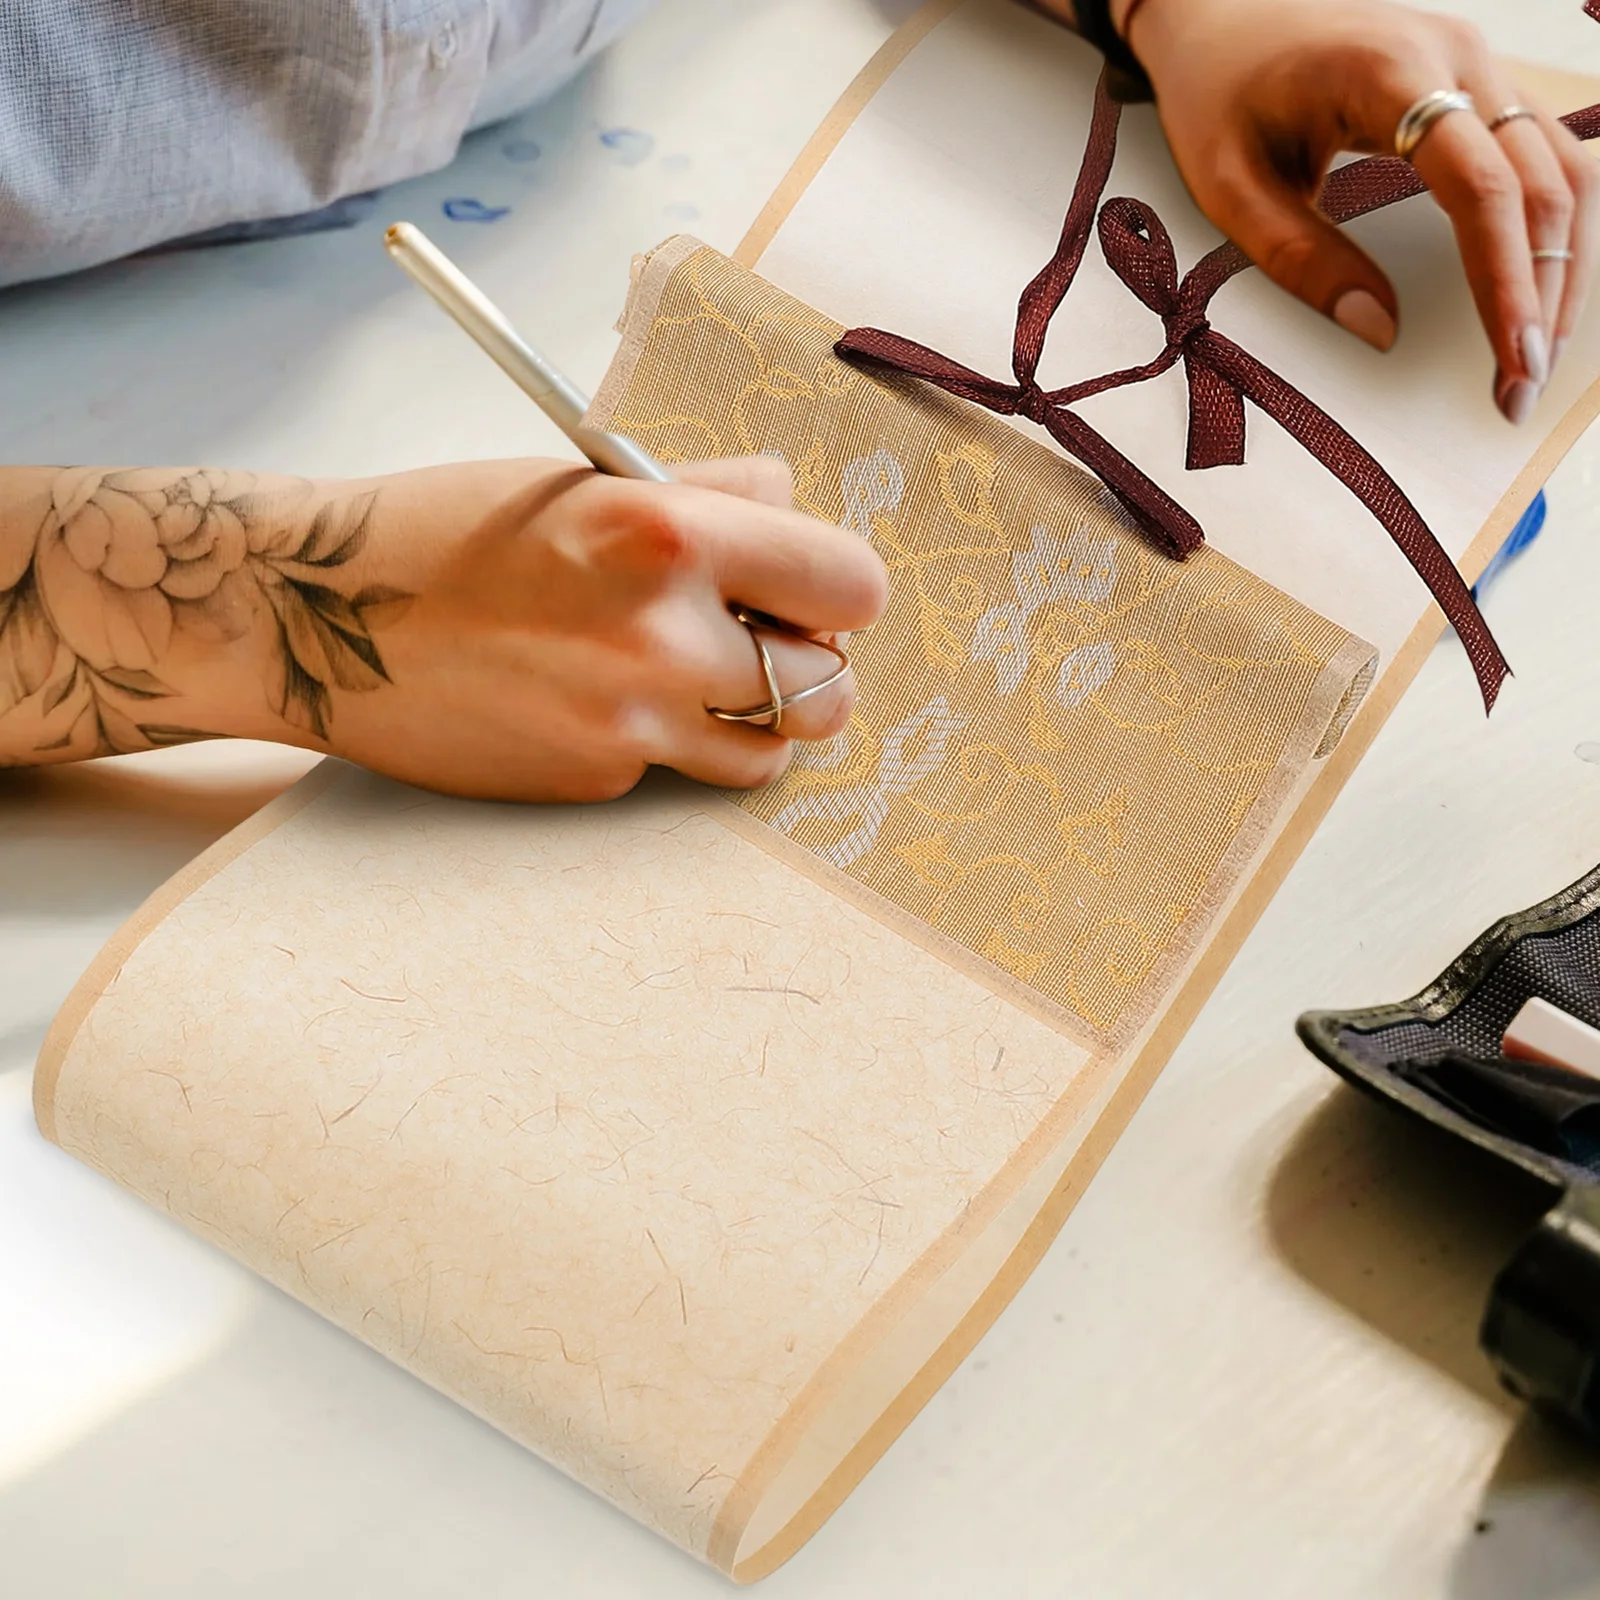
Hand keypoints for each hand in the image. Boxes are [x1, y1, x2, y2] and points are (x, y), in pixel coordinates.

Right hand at [328, 456, 887, 801]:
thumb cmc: (448, 531)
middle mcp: (661, 639)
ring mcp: (629, 723)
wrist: (322, 617)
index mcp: (668, 534)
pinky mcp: (593, 780)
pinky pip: (677, 771)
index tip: (814, 589)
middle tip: (765, 641)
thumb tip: (793, 495)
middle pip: (830, 688)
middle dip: (811, 665)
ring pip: (772, 754)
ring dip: (757, 720)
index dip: (840, 588)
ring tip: (695, 678)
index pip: (850, 583)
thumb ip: (708, 491)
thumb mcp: (584, 479)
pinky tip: (597, 699)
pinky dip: (666, 741)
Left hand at [1118, 0, 1599, 421]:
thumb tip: (1379, 331)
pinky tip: (1533, 293)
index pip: (1481, 186)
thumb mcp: (1230, 187)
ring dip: (1558, 266)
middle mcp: (1458, 56)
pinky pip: (1538, 157)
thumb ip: (1299, 257)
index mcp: (1391, 72)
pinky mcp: (1476, 83)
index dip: (1506, 279)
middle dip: (1541, 294)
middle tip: (1521, 388)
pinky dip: (1546, 229)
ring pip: (1560, 169)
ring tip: (1530, 356)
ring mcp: (1477, 63)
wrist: (1218, 16)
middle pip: (1542, 183)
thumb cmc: (1217, 93)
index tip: (1510, 357)